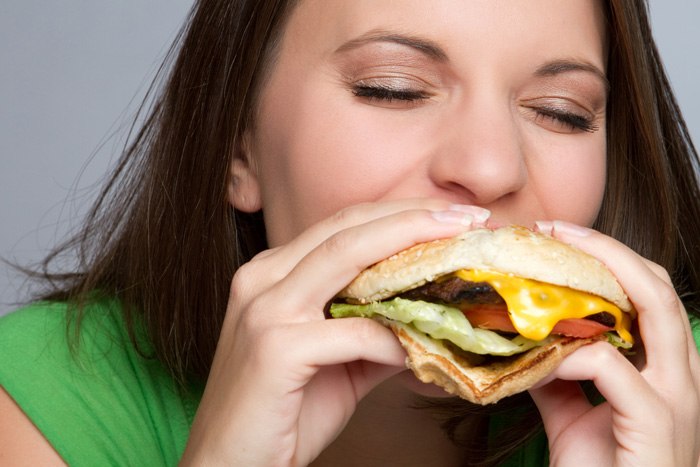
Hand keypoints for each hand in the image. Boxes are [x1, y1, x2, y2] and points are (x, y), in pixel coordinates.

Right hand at [180, 199, 489, 465]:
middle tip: (470, 217)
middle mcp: (263, 277)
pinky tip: (419, 347)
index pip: (343, 226)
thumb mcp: (337, 364)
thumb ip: (375, 333)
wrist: (229, 465)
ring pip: (346, 256)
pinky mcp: (273, 347)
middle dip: (414, 216)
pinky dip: (391, 336)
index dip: (400, 214)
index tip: (454, 215)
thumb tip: (430, 318)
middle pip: (348, 228)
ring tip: (459, 250)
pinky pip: (350, 331)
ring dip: (410, 248)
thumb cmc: (282, 413)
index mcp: (273, 272)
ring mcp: (264, 309)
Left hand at [530, 221, 699, 465]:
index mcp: (666, 367)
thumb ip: (558, 374)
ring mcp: (677, 399)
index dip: (606, 256)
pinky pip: (613, 369)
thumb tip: (525, 342)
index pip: (647, 290)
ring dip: (597, 278)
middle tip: (550, 229)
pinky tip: (541, 356)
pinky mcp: (656, 424)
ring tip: (546, 263)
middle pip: (656, 285)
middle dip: (605, 249)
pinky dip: (573, 353)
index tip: (554, 235)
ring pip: (655, 310)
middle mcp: (682, 375)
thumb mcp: (573, 413)